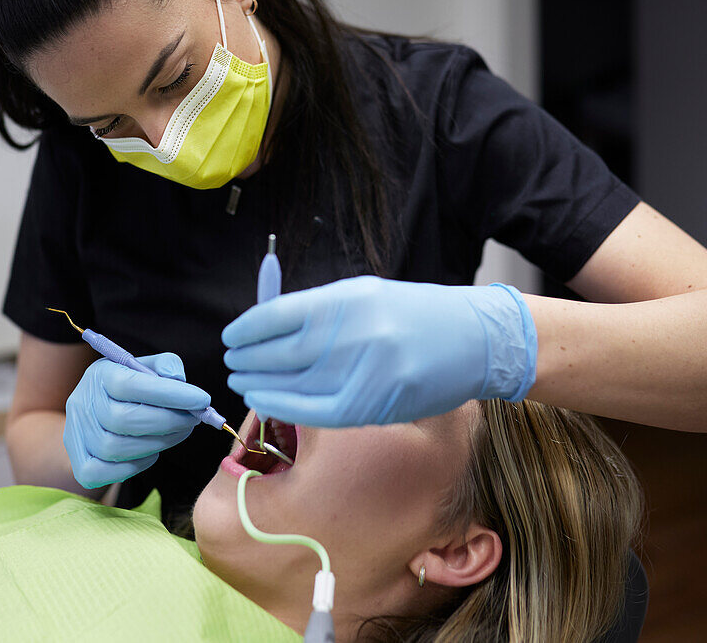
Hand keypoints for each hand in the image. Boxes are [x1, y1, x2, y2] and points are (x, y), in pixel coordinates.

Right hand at [63, 353, 210, 487]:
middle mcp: (82, 404)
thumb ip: (165, 366)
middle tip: (194, 419)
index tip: (202, 400)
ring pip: (118, 448)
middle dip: (169, 421)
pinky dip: (136, 465)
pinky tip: (152, 452)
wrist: (96, 416)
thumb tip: (178, 379)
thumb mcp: (145, 367)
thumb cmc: (130, 389)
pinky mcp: (80, 465)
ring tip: (179, 432)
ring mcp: (76, 436)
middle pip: (125, 420)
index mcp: (100, 374)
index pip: (132, 385)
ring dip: (158, 443)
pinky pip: (108, 472)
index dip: (170, 394)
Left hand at [222, 276, 536, 426]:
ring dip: (260, 384)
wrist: (476, 338)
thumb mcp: (365, 295)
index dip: (247, 329)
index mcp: (349, 299)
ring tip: (242, 382)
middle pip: (282, 352)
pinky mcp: (377, 404)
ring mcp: (367, 371)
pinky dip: (284, 406)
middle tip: (230, 362)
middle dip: (248, 360)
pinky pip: (317, 411)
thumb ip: (317, 311)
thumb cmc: (414, 314)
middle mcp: (356, 334)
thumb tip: (265, 327)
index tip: (231, 337)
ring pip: (295, 384)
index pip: (279, 315)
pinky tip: (264, 401)